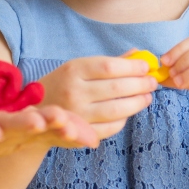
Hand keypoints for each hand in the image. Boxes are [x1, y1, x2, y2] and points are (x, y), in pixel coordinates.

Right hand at [38, 57, 156, 138]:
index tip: (146, 67)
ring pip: (116, 110)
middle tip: (152, 82)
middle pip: (116, 88)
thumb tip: (138, 54)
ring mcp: (77, 115)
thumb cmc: (61, 85)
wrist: (35, 113)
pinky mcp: (81, 133)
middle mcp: (74, 92)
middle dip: (140, 84)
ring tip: (147, 97)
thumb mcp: (77, 67)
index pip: (109, 67)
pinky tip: (129, 112)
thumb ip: (108, 62)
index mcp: (72, 70)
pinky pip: (110, 128)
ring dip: (137, 103)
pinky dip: (123, 120)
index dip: (132, 67)